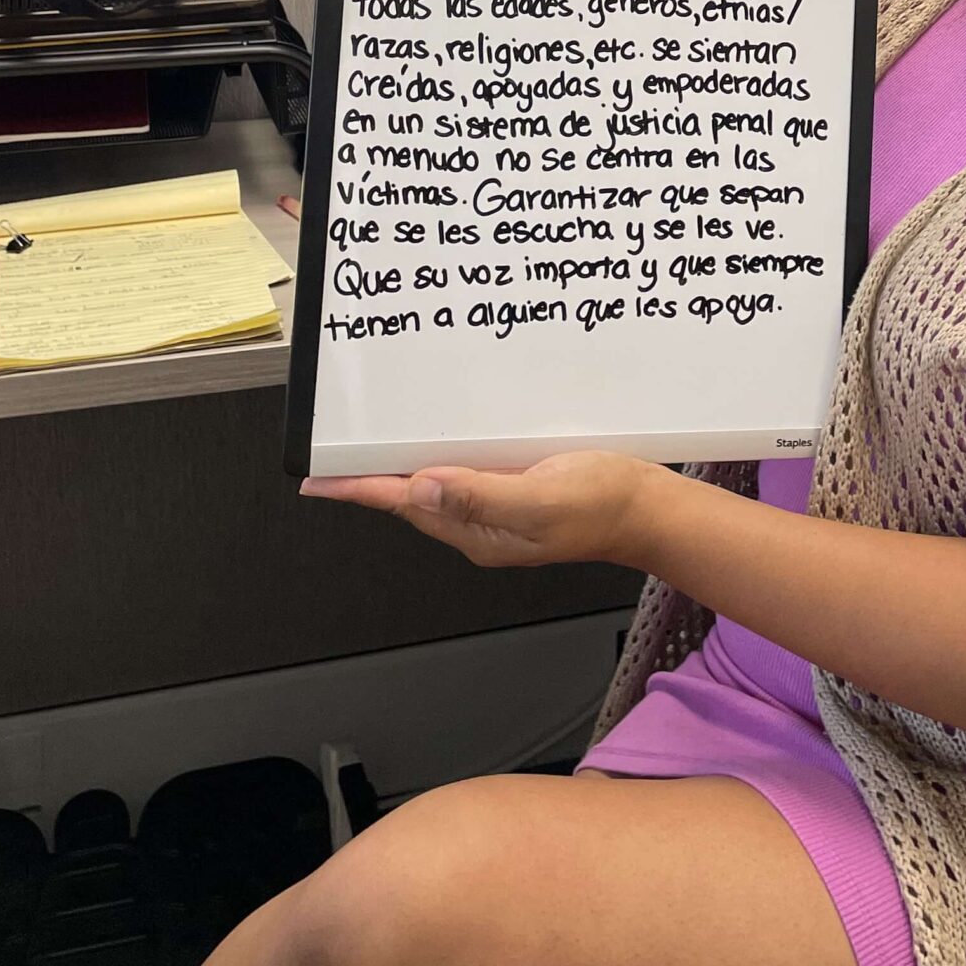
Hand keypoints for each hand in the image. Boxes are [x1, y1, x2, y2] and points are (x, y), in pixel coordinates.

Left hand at [300, 449, 661, 569]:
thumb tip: (421, 487)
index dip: (359, 490)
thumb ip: (481, 494)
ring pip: (436, 483)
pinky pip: (466, 470)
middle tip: (335, 451)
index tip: (317, 480)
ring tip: (371, 442)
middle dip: (372, 476)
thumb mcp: (541, 499)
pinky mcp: (515, 487)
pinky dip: (444, 452)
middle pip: (412, 496)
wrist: (647, 508)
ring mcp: (497, 507)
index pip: (405, 505)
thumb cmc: (602, 504)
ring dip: (405, 462)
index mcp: (478, 532)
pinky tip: (441, 433)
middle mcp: (479, 523)